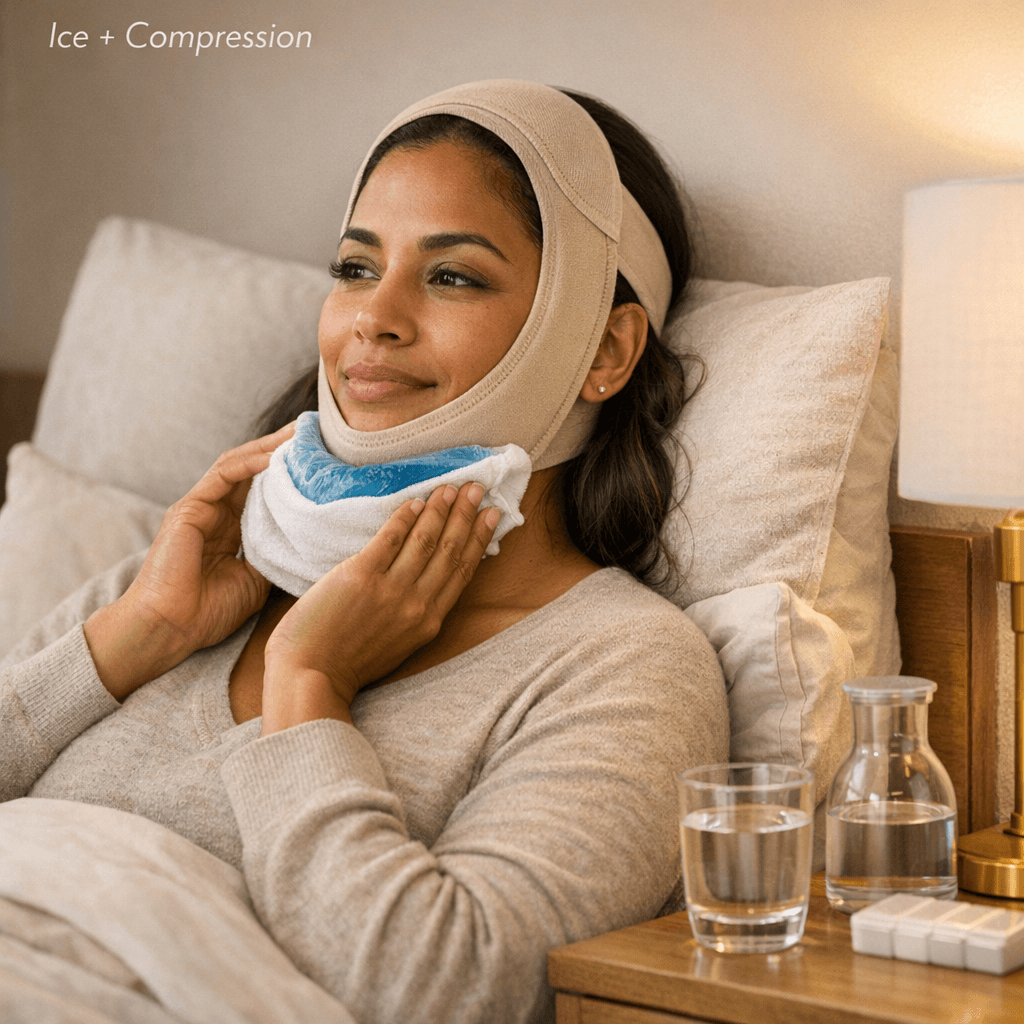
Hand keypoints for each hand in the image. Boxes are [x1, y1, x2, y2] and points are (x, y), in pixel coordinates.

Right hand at [84, 424, 295, 697]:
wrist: (171, 630)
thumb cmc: (209, 612)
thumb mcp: (256, 579)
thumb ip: (275, 553)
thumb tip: (307, 539)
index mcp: (232, 529)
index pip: (264, 489)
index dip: (290, 472)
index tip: (321, 460)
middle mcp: (216, 513)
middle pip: (253, 469)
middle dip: (281, 449)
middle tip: (313, 433)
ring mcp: (200, 508)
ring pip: (238, 465)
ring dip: (268, 448)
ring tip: (298, 434)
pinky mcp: (188, 509)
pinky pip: (222, 476)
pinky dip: (249, 463)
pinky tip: (274, 455)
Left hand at [260, 480, 500, 732]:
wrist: (310, 676)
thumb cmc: (346, 664)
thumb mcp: (397, 644)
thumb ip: (413, 615)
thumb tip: (419, 580)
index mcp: (428, 622)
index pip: (462, 571)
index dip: (478, 539)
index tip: (491, 515)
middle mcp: (417, 604)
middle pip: (450, 550)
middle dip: (465, 515)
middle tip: (475, 488)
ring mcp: (390, 590)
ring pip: (426, 540)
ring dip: (440, 510)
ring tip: (450, 487)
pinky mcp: (361, 576)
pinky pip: (390, 538)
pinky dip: (405, 518)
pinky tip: (414, 501)